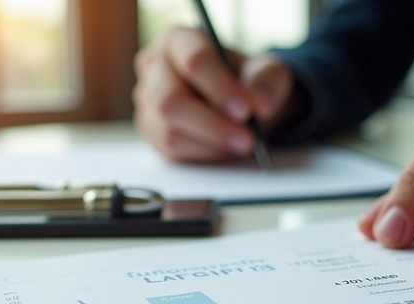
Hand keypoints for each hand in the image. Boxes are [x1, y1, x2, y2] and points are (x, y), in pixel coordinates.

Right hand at [133, 26, 293, 162]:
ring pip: (169, 131)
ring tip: (241, 143)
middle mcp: (154, 66)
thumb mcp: (266, 72)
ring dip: (210, 144)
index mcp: (179, 39)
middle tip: (247, 138)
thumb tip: (259, 102)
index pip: (195, 61)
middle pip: (171, 101)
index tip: (246, 109)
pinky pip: (171, 149)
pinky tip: (223, 147)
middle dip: (213, 125)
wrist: (235, 100)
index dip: (221, 88)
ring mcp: (148, 100)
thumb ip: (265, 81)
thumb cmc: (245, 79)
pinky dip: (202, 154)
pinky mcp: (150, 130)